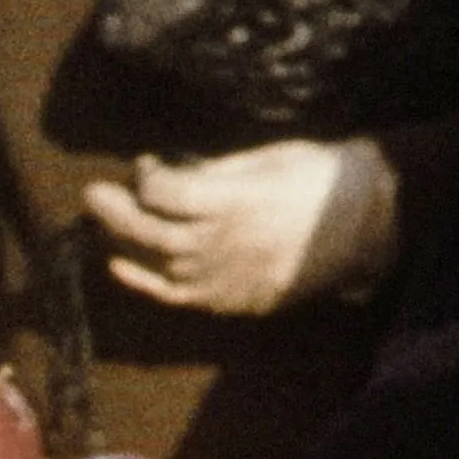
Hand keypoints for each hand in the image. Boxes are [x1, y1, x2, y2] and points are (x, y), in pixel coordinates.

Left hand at [84, 137, 396, 314]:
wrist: (367, 225)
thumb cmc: (317, 178)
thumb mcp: (264, 159)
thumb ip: (211, 172)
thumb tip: (163, 176)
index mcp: (235, 201)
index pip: (166, 193)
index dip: (146, 178)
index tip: (144, 165)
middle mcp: (225, 243)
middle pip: (151, 231)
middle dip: (114, 212)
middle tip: (92, 195)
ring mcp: (229, 276)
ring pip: (158, 264)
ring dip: (123, 243)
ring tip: (103, 225)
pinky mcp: (234, 299)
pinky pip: (178, 295)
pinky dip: (144, 281)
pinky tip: (120, 265)